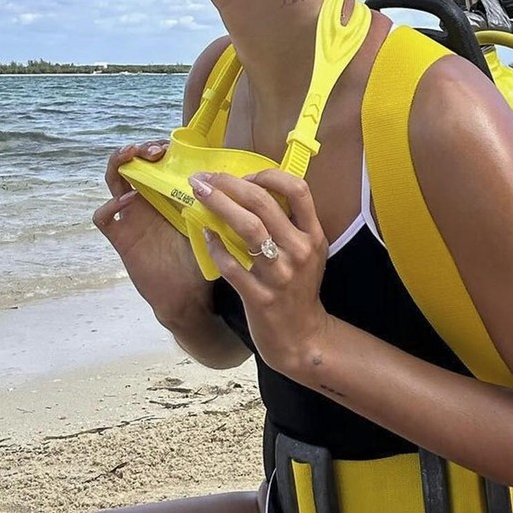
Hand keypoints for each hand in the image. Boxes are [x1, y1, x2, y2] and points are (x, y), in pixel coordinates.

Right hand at [94, 141, 213, 327]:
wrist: (190, 296)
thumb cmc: (203, 258)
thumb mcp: (211, 220)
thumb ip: (213, 198)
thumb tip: (232, 169)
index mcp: (167, 195)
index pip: (156, 161)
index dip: (160, 148)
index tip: (173, 147)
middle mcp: (147, 202)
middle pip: (132, 164)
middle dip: (141, 149)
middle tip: (156, 150)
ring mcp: (131, 218)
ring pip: (113, 181)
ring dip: (119, 163)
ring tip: (132, 156)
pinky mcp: (122, 239)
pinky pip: (103, 218)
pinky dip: (111, 205)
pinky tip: (129, 199)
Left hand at [189, 168, 332, 378]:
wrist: (301, 336)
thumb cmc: (300, 288)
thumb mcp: (308, 251)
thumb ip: (290, 223)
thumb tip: (252, 190)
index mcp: (313, 235)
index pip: (298, 190)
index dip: (269, 175)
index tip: (245, 175)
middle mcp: (300, 251)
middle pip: (263, 203)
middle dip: (229, 184)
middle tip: (205, 177)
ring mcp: (280, 275)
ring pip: (247, 228)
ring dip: (219, 205)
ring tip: (199, 194)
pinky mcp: (260, 297)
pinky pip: (232, 265)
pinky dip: (216, 247)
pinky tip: (206, 235)